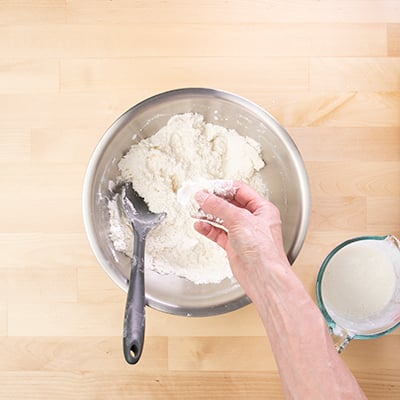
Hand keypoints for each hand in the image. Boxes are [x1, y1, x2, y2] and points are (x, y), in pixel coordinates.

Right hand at [194, 181, 289, 295]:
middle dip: (214, 201)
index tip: (208, 187)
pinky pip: (218, 233)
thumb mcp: (239, 219)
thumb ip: (219, 206)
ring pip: (223, 218)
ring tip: (195, 210)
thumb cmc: (263, 250)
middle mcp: (254, 220)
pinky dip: (208, 229)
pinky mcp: (234, 246)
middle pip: (230, 204)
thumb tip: (204, 196)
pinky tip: (200, 225)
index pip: (240, 191)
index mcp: (262, 209)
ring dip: (209, 214)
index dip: (223, 188)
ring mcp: (243, 233)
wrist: (263, 276)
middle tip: (199, 198)